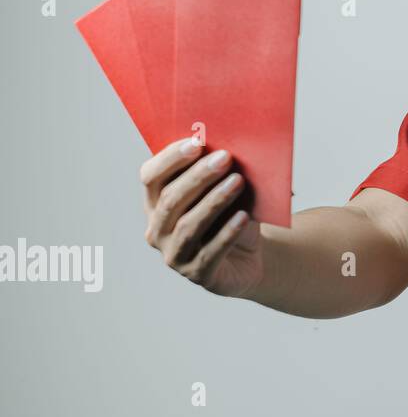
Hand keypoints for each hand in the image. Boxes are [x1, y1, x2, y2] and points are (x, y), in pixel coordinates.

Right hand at [139, 137, 262, 297]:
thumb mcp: (224, 192)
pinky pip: (211, 251)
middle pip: (172, 199)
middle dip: (198, 176)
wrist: (247, 258)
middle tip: (225, 157)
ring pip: (188, 225)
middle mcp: (157, 230)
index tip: (196, 142)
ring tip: (238, 181)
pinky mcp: (197, 274)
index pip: (151, 177)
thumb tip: (232, 146)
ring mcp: (174, 254)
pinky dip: (227, 232)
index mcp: (156, 203)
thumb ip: (220, 172)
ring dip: (214, 201)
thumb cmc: (231, 216)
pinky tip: (244, 216)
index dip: (170, 159)